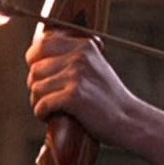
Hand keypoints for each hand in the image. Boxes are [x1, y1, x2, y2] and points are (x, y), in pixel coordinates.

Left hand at [26, 31, 163, 164]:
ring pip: (36, 87)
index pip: (42, 44)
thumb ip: (72, 58)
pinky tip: (49, 117)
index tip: (40, 75)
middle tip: (46, 98)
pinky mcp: (74, 96)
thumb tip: (36, 57)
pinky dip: (41, 113)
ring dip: (37, 102)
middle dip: (36, 86)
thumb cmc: (107, 99)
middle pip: (35, 69)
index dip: (34, 61)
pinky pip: (42, 104)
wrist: (129, 120)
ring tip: (50, 110)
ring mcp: (77, 75)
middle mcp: (80, 56)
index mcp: (84, 46)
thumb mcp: (94, 67)